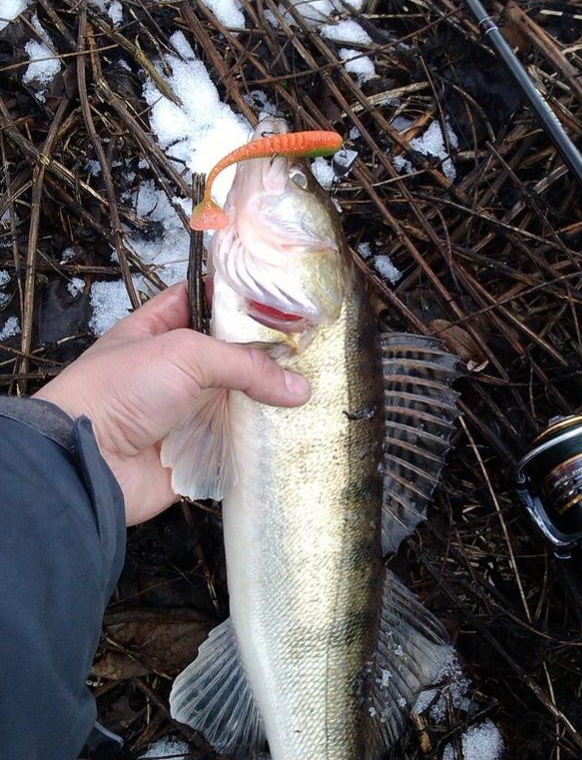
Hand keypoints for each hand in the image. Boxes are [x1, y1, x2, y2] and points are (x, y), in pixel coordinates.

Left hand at [34, 282, 309, 524]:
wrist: (88, 463)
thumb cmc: (120, 391)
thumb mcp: (183, 354)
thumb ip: (244, 363)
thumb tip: (299, 388)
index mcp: (158, 330)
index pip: (203, 300)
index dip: (238, 296)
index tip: (283, 297)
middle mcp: (173, 369)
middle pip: (229, 353)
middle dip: (266, 352)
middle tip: (311, 347)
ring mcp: (185, 412)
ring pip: (238, 400)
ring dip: (269, 398)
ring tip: (316, 389)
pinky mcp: (196, 452)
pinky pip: (236, 443)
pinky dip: (261, 440)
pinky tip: (297, 430)